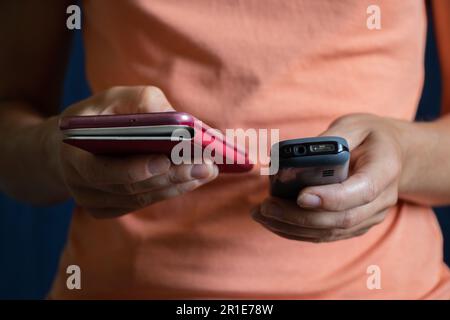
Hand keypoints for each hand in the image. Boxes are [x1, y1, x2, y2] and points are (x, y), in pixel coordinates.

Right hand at [57, 86, 217, 217]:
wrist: (71, 144)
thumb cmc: (97, 116)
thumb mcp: (114, 98)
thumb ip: (143, 103)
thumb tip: (182, 122)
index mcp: (73, 155)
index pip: (103, 171)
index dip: (137, 168)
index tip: (168, 159)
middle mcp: (80, 185)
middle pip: (131, 189)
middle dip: (172, 176)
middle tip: (205, 165)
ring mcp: (95, 201)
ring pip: (142, 198)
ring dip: (178, 185)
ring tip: (208, 170)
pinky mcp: (110, 208)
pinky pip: (144, 203)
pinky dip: (171, 190)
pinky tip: (194, 178)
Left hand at [253, 114, 403, 241]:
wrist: (391, 156)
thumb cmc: (370, 137)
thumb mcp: (354, 125)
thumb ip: (331, 138)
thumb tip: (295, 155)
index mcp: (384, 170)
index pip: (361, 191)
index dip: (331, 197)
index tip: (299, 196)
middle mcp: (381, 200)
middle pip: (340, 219)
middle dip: (298, 217)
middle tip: (266, 207)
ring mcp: (369, 217)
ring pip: (329, 233)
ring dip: (291, 228)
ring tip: (261, 215)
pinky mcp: (354, 226)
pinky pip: (325, 235)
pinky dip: (296, 232)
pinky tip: (273, 222)